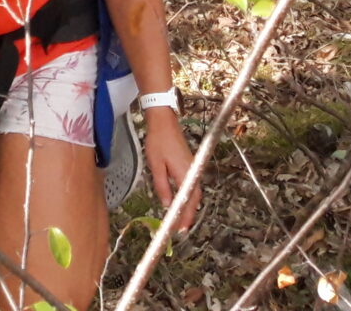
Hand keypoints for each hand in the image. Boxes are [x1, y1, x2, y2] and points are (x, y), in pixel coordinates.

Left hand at [143, 109, 197, 230]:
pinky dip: (188, 196)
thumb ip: (162, 186)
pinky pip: (192, 185)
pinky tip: (181, 200)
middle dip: (188, 214)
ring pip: (194, 192)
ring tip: (180, 218)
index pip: (188, 201)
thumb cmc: (158, 141)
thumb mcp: (156, 165)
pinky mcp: (190, 164)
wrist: (164, 121)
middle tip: (180, 228)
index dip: (185, 217)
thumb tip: (167, 204)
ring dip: (188, 206)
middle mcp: (193, 173)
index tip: (180, 229)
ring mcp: (193, 168)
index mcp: (185, 174)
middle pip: (194, 199)